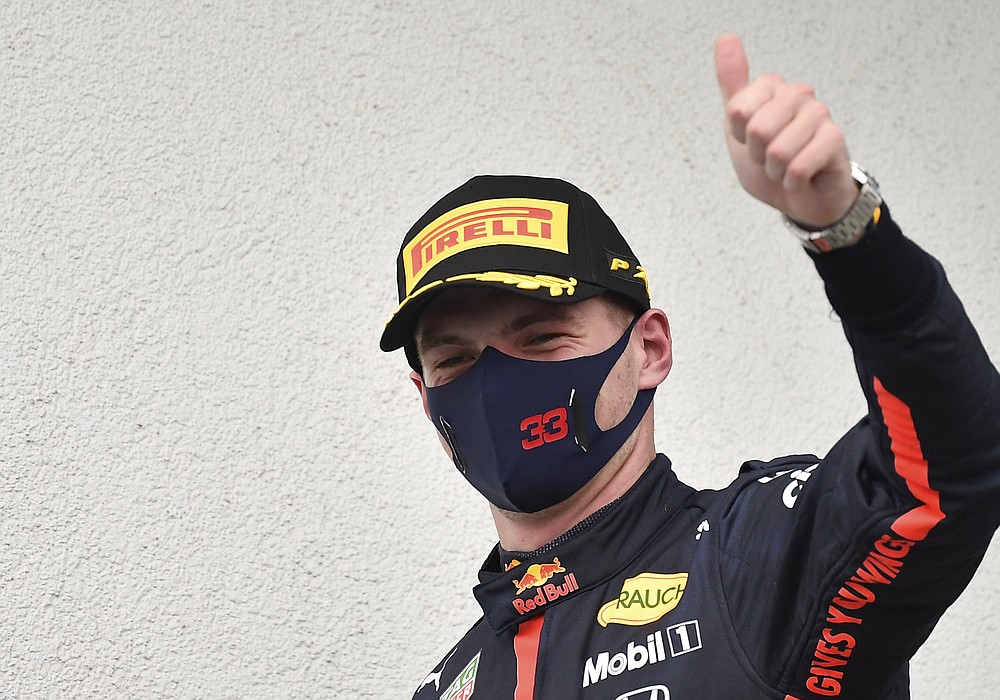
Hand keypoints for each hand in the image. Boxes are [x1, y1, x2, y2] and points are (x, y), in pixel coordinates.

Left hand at [714, 34, 857, 228]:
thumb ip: (731, 84)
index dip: (739, 135)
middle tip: (770, 158)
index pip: (738, 109)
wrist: (798, 200)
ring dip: (775, 171)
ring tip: (786, 167)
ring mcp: (820, 114)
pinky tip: (801, 178)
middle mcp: (799, 95)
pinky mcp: (835, 139)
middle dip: (758, 155)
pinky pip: (797, 167)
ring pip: (777, 151)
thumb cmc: (770, 163)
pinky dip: (792, 182)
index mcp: (773, 89)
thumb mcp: (738, 126)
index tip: (751, 141)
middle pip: (757, 129)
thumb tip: (726, 37)